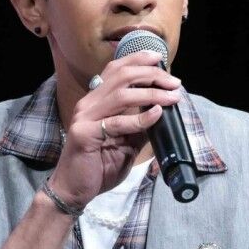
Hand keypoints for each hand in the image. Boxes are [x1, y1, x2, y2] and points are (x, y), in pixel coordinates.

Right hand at [48, 50, 181, 207]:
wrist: (74, 190)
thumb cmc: (98, 167)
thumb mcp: (126, 143)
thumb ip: (140, 127)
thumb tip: (163, 112)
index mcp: (96, 101)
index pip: (115, 70)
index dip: (137, 60)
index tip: (159, 58)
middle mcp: (88, 104)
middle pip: (121, 76)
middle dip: (151, 74)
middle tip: (174, 82)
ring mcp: (84, 117)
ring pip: (121, 94)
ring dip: (151, 92)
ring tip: (172, 96)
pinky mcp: (84, 134)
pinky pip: (117, 122)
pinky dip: (140, 117)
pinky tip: (157, 114)